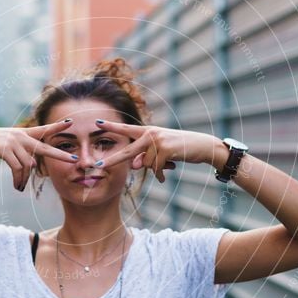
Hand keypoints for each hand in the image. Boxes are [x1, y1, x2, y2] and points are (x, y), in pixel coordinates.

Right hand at [0, 119, 78, 190]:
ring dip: (24, 179)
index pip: (44, 129)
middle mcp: (21, 136)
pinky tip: (16, 186)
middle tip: (74, 160)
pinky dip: (18, 180)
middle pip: (45, 148)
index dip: (57, 127)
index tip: (71, 123)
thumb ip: (22, 151)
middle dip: (60, 155)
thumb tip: (33, 165)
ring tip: (20, 187)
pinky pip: (18, 169)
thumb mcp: (9, 144)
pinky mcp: (6, 150)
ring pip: (28, 165)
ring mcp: (14, 142)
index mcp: (23, 133)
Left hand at [91, 119, 217, 182]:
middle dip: (112, 160)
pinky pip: (156, 169)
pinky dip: (161, 174)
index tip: (96, 123)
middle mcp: (150, 133)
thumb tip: (134, 166)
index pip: (126, 129)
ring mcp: (157, 140)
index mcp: (147, 132)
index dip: (111, 127)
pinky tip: (168, 172)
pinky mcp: (165, 149)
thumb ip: (144, 157)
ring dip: (155, 169)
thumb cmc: (178, 149)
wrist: (201, 146)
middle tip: (97, 166)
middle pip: (127, 152)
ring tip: (167, 163)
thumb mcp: (159, 152)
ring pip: (146, 165)